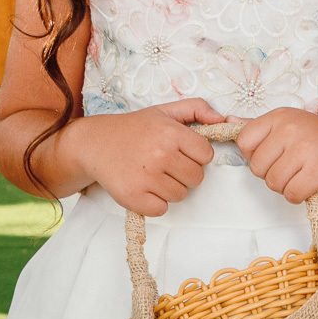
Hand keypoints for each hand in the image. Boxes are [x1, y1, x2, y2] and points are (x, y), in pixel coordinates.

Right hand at [89, 97, 224, 214]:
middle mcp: (160, 154)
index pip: (206, 154)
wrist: (95, 144)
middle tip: (165, 163)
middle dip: (184, 172)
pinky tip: (144, 186)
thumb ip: (196, 108)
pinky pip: (162, 209)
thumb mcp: (164, 111)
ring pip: (180, 195)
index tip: (181, 151)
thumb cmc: (134, 129)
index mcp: (170, 132)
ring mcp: (146, 177)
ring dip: (170, 188)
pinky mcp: (133, 197)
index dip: (196, 155)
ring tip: (153, 173)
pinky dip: (155, 202)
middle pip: (196, 178)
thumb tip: (222, 119)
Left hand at [235, 108, 317, 203]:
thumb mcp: (290, 122)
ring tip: (302, 173)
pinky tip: (309, 184)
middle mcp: (289, 129)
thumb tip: (228, 120)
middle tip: (291, 166)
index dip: (254, 154)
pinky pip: (291, 194)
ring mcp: (304, 150)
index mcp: (279, 116)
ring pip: (273, 183)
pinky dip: (298, 195)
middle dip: (271, 173)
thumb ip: (259, 126)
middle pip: (256, 166)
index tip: (272, 154)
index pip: (244, 141)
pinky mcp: (317, 172)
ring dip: (285, 185)